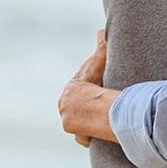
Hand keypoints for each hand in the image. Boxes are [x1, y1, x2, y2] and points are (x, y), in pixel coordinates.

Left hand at [58, 28, 120, 146]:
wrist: (87, 106)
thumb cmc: (93, 82)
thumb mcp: (98, 63)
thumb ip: (100, 47)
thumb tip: (101, 30)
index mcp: (69, 91)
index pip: (79, 89)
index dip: (89, 91)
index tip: (95, 93)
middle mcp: (65, 106)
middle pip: (76, 108)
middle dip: (86, 108)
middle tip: (99, 108)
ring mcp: (69, 121)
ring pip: (78, 123)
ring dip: (86, 123)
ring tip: (98, 123)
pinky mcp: (76, 134)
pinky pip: (83, 136)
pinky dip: (89, 136)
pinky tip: (95, 135)